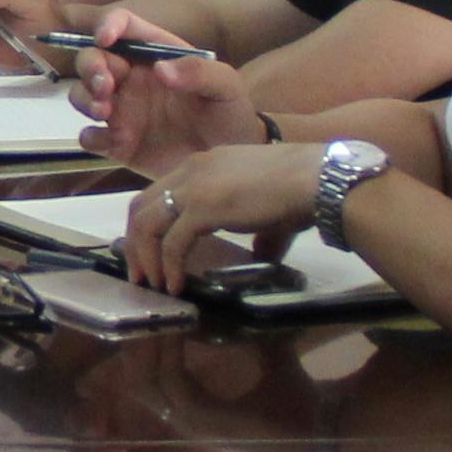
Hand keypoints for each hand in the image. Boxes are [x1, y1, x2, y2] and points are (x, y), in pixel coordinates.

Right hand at [83, 41, 258, 169]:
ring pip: (82, 95)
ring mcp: (122, 111)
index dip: (108, 25)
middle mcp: (131, 78)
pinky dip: (93, 136)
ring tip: (104, 111)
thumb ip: (199, 71)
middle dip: (89, 66)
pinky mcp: (118, 143)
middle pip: (92, 59)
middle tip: (104, 85)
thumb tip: (161, 69)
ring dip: (84, 98)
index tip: (106, 39)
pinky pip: (90, 137)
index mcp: (154, 53)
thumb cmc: (229, 112)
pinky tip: (115, 142)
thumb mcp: (225, 85)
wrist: (232, 157)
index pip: (123, 26)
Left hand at [111, 136, 320, 290]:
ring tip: (151, 283)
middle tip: (141, 273)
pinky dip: (167, 266)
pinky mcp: (202, 208)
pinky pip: (171, 242)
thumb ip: (261, 235)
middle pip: (141, 207)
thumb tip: (263, 258)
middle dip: (135, 242)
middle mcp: (191, 170)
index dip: (148, 225)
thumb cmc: (300, 191)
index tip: (150, 254)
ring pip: (147, 223)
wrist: (316, 179)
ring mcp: (194, 187)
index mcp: (203, 166)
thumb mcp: (268, 213)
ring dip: (144, 257)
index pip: (158, 193)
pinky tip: (175, 285)